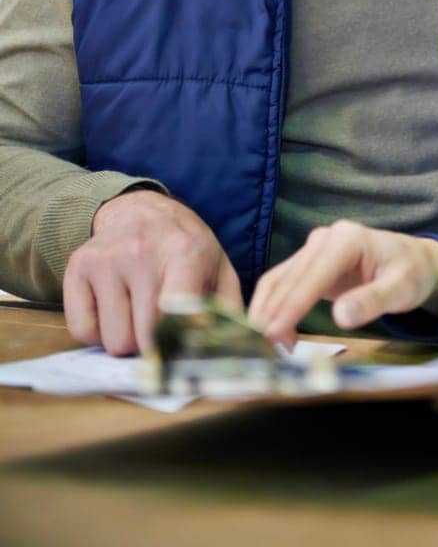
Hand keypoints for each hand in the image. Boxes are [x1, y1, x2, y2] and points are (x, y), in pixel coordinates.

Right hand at [64, 189, 241, 356]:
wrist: (140, 210)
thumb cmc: (185, 247)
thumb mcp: (218, 267)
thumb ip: (228, 310)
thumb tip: (234, 351)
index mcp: (184, 251)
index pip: (175, 315)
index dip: (179, 344)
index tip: (183, 354)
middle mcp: (141, 252)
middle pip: (143, 338)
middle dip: (155, 346)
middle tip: (162, 330)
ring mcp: (105, 258)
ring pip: (113, 341)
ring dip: (127, 340)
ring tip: (138, 313)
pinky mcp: (77, 267)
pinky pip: (82, 331)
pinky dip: (98, 332)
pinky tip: (114, 308)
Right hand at [247, 220, 437, 345]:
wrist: (415, 260)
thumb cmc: (411, 274)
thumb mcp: (401, 289)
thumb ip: (371, 301)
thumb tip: (340, 318)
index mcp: (346, 240)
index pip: (312, 276)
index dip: (291, 306)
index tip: (272, 334)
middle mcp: (325, 239)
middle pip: (290, 278)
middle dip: (273, 314)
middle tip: (261, 351)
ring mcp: (315, 248)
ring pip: (280, 279)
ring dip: (267, 312)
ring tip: (265, 347)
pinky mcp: (310, 262)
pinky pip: (284, 283)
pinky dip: (274, 307)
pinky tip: (276, 333)